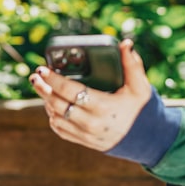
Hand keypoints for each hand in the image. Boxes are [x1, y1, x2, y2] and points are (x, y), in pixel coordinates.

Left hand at [30, 38, 151, 151]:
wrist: (148, 139)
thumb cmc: (142, 109)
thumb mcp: (140, 86)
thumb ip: (132, 64)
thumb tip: (125, 43)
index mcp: (103, 107)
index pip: (70, 91)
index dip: (53, 79)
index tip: (43, 69)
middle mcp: (91, 123)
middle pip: (57, 105)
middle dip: (43, 89)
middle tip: (36, 76)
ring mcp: (86, 134)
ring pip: (56, 117)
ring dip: (46, 102)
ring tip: (42, 87)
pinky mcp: (84, 141)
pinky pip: (61, 130)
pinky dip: (53, 117)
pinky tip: (51, 105)